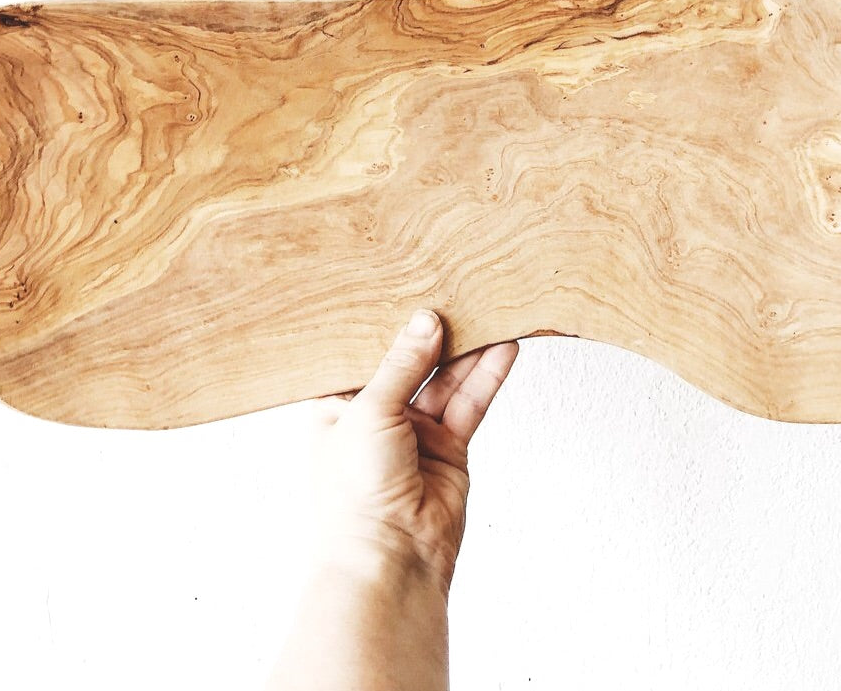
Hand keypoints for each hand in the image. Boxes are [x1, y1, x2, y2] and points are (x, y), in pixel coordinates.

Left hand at [308, 309, 518, 593]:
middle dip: (434, 331)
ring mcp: (415, 432)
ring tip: (491, 310)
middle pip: (411, 362)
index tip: (406, 283)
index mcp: (337, 405)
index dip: (384, 323)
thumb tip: (426, 320)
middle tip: (457, 290)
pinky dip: (487, 376)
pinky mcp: (450, 447)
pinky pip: (469, 403)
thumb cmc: (355, 494)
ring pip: (446, 380)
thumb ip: (402, 364)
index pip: (363, 352)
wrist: (391, 558)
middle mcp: (376, 416)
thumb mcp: (370, 412)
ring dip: (469, 349)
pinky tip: (503, 348)